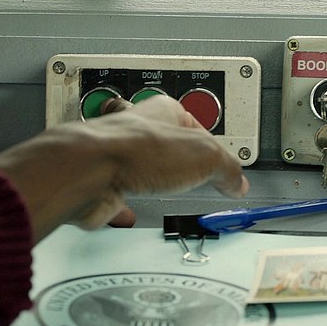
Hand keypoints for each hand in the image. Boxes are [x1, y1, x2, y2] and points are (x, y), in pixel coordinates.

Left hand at [0, 95, 248, 241]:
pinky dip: (120, 205)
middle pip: (156, 137)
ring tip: (158, 185)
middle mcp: (133, 129)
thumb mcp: (205, 156)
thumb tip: (236, 179)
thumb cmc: (139, 150)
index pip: (192, 122)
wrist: (89, 170)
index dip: (208, 142)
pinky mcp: (96, 183)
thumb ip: (225, 168)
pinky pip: (110, 193)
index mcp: (161, 112)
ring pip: (130, 162)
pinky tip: (127, 213)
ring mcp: (111, 155)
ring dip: (143, 173)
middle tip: (185, 165)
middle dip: (169, 151)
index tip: (219, 162)